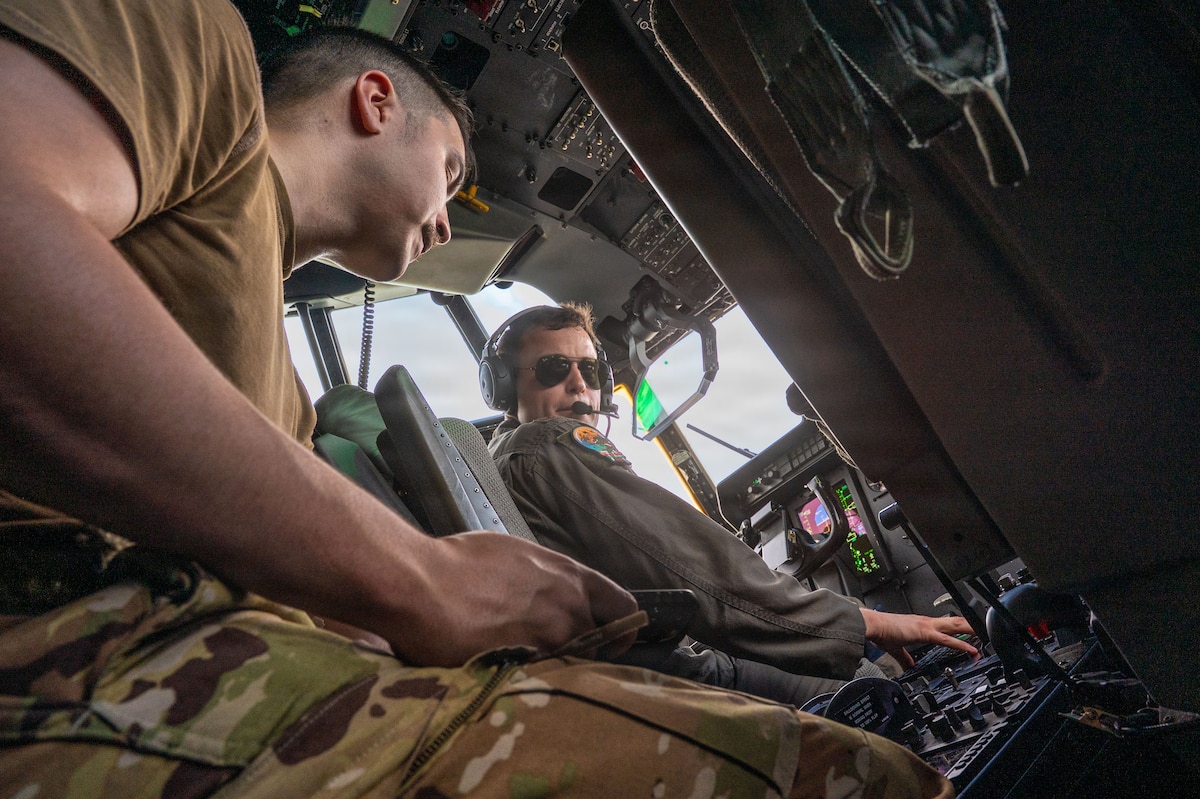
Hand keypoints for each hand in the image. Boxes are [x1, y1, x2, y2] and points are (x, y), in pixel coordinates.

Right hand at [380, 531, 638, 665]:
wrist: (420, 584)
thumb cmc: (456, 562)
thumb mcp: (512, 555)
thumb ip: (541, 577)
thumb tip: (542, 590)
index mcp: (569, 576)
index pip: (622, 606)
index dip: (619, 627)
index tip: (608, 638)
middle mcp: (569, 608)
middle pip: (599, 642)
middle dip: (584, 651)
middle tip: (557, 658)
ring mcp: (549, 641)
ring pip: (572, 666)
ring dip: (557, 671)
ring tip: (527, 670)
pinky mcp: (525, 668)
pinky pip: (543, 683)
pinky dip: (533, 684)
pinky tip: (510, 680)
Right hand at [860, 609, 977, 669]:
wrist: (873, 625)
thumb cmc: (881, 632)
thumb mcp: (896, 647)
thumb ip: (904, 657)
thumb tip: (909, 666)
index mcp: (922, 625)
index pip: (945, 626)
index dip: (958, 629)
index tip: (970, 634)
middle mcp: (927, 622)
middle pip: (956, 622)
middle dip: (972, 626)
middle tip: (987, 630)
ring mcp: (927, 626)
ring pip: (956, 627)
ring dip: (972, 631)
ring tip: (987, 635)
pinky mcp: (924, 633)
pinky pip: (947, 640)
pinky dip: (961, 645)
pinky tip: (972, 650)